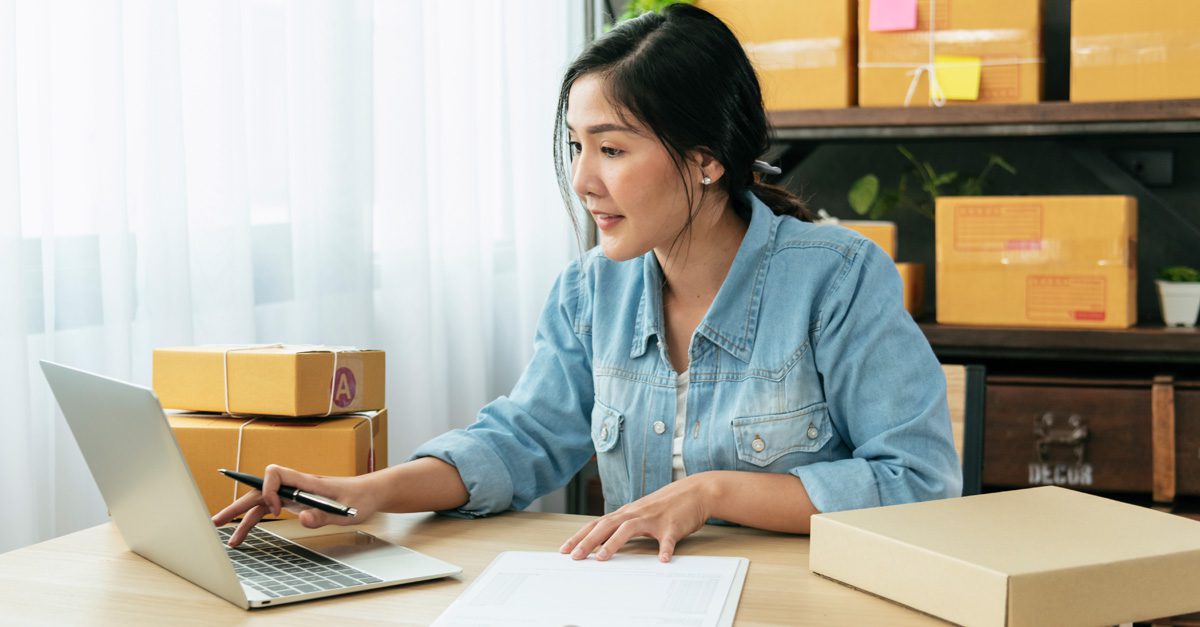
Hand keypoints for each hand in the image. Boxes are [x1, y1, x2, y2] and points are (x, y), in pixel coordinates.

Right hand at [211, 464, 375, 546]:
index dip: (269, 490)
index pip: (275, 473)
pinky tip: (245, 533)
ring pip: (261, 502)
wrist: (369, 494)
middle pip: (259, 489)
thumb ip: (323, 516)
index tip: (278, 510)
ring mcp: (293, 494)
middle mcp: (296, 485)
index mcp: (306, 481)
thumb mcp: (346, 511)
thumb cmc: (360, 499)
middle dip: (238, 505)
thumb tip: (302, 519)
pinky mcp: (295, 502)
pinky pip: (269, 509)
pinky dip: (256, 520)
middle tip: (217, 522)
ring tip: (230, 539)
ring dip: (243, 518)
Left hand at [559, 474, 713, 562]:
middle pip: (606, 525)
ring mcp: (654, 519)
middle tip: (574, 557)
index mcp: (626, 513)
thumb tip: (603, 542)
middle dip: (588, 541)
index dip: (580, 536)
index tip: (565, 549)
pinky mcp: (673, 525)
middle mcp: (635, 514)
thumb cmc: (666, 506)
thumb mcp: (641, 514)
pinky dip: (665, 549)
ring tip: (602, 558)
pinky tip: (663, 560)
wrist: (695, 492)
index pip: (597, 524)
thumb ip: (623, 526)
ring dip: (614, 543)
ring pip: (629, 529)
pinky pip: (668, 539)